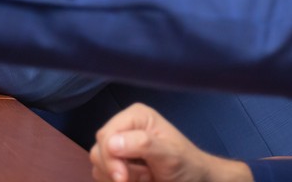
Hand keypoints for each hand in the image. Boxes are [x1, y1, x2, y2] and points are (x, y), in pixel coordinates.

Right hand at [90, 104, 253, 181]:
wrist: (193, 180)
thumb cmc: (187, 165)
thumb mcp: (169, 154)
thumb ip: (143, 145)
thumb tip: (111, 143)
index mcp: (135, 116)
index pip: (106, 135)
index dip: (110, 158)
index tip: (123, 178)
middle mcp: (124, 127)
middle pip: (99, 150)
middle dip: (116, 170)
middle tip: (143, 178)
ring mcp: (119, 146)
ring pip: (98, 164)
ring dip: (118, 178)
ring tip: (145, 178)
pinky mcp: (118, 163)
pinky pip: (102, 174)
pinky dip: (116, 181)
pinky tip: (138, 181)